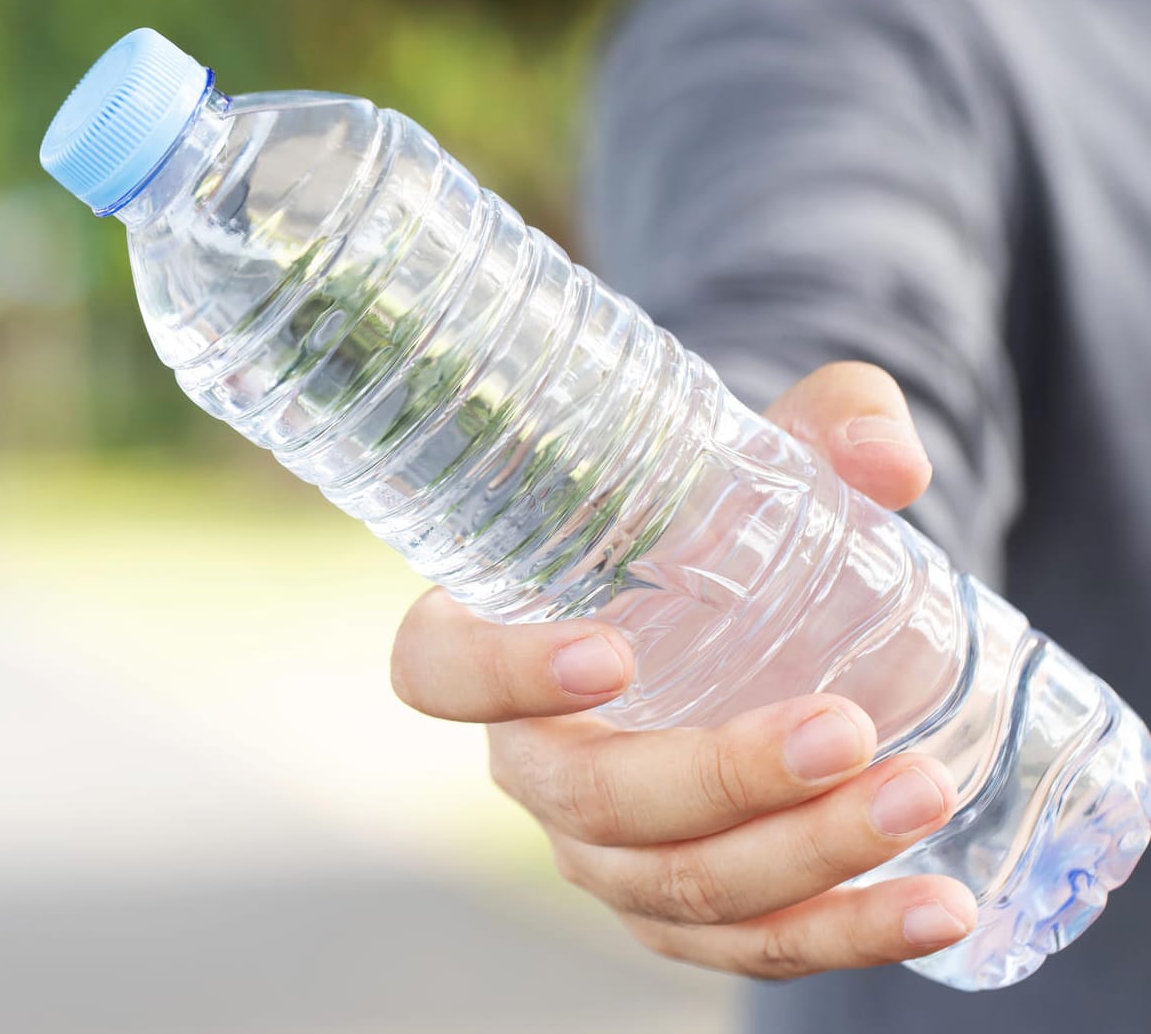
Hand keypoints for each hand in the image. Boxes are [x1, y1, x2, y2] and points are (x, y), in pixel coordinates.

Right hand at [389, 361, 975, 978]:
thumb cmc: (728, 524)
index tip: (611, 653)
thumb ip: (826, 425)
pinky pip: (745, 947)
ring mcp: (604, 849)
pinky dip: (844, 933)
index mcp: (499, 638)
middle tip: (842, 729)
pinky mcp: (682, 912)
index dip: (500, 676)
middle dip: (717, 778)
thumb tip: (889, 462)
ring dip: (803, 855)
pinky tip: (933, 905)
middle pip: (586, 800)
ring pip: (674, 887)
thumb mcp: (768, 456)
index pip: (440, 672)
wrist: (773, 614)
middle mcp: (534, 758)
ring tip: (921, 795)